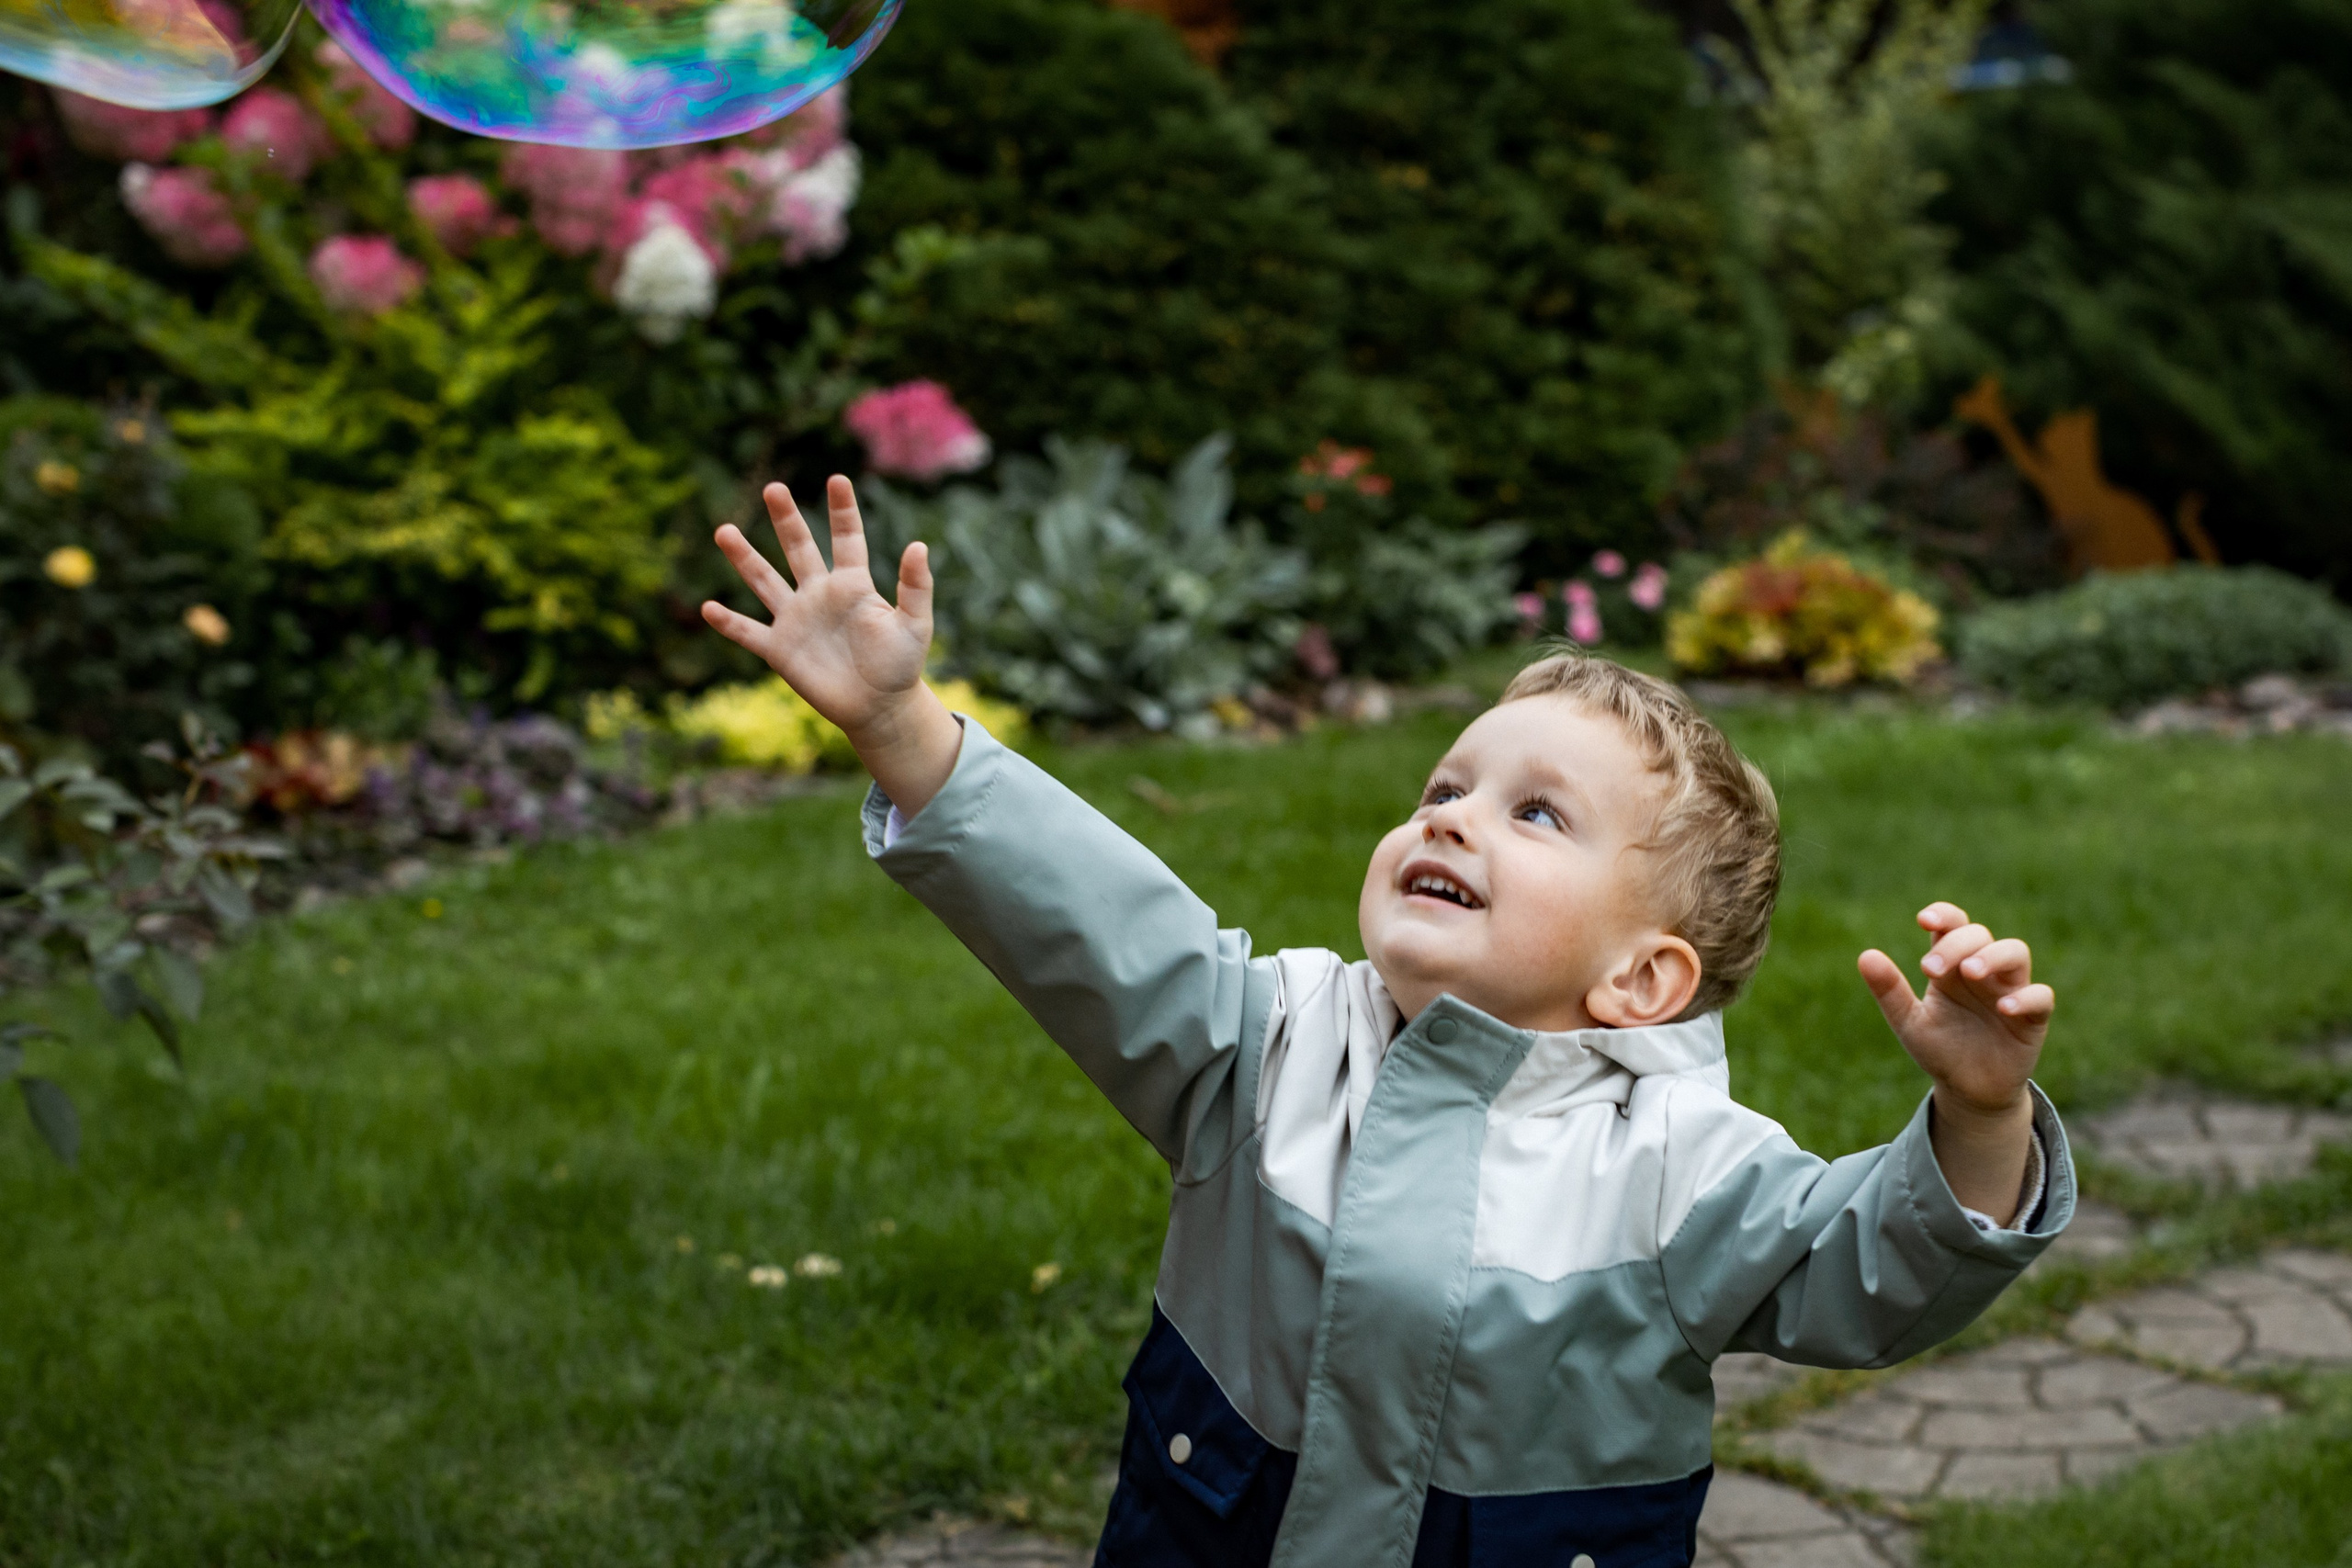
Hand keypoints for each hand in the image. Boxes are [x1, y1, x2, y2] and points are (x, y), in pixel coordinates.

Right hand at [702, 476, 931, 738]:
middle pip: (799, 549)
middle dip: (786, 519)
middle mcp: (819, 594)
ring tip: (724, 531)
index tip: (838, 479)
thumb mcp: (915, 625)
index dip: (843, 510)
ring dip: (744, 558)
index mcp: (853, 585)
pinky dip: (729, 623)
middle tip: (773, 488)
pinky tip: (708, 608)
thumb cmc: (901, 665)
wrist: (879, 707)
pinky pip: (749, 633)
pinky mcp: (780, 650)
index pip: (846, 539)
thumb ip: (915, 587)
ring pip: (764, 581)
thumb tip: (919, 545)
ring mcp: (796, 620)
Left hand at [1858, 902, 2053, 1116]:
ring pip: (2016, 952)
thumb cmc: (1939, 1048)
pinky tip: (2003, 1008)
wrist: (1966, 1089)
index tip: (1924, 920)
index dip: (1943, 915)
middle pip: (1979, 934)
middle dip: (1956, 944)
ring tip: (1970, 972)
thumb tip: (1865, 956)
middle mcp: (1983, 971)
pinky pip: (2041, 996)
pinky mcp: (2032, 1018)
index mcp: (1952, 966)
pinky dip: (2026, 997)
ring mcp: (2010, 991)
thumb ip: (1890, 990)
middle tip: (1930, 969)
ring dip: (1993, 956)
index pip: (1953, 925)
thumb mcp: (1909, 1021)